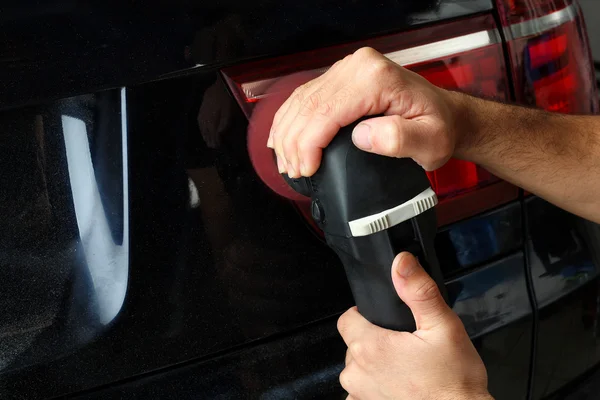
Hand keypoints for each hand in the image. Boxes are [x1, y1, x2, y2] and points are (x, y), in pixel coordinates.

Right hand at [267, 47, 463, 176]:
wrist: (444, 115)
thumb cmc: (438, 128)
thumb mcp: (431, 141)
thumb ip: (399, 139)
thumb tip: (362, 136)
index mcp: (377, 78)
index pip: (327, 111)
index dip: (309, 144)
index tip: (306, 170)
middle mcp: (359, 67)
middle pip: (309, 106)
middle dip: (294, 143)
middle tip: (293, 172)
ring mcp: (348, 70)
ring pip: (302, 101)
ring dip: (288, 133)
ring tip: (286, 163)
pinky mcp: (341, 78)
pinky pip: (306, 97)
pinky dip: (291, 120)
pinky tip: (283, 139)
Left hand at [337, 252, 491, 399]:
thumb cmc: (453, 383)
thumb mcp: (443, 326)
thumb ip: (419, 291)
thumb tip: (402, 263)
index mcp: (370, 347)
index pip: (347, 319)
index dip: (363, 314)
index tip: (381, 319)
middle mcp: (358, 373)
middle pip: (354, 344)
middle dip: (374, 340)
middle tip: (404, 345)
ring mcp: (361, 395)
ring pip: (358, 368)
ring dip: (374, 366)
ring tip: (405, 368)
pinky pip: (362, 392)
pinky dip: (376, 387)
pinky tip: (399, 385)